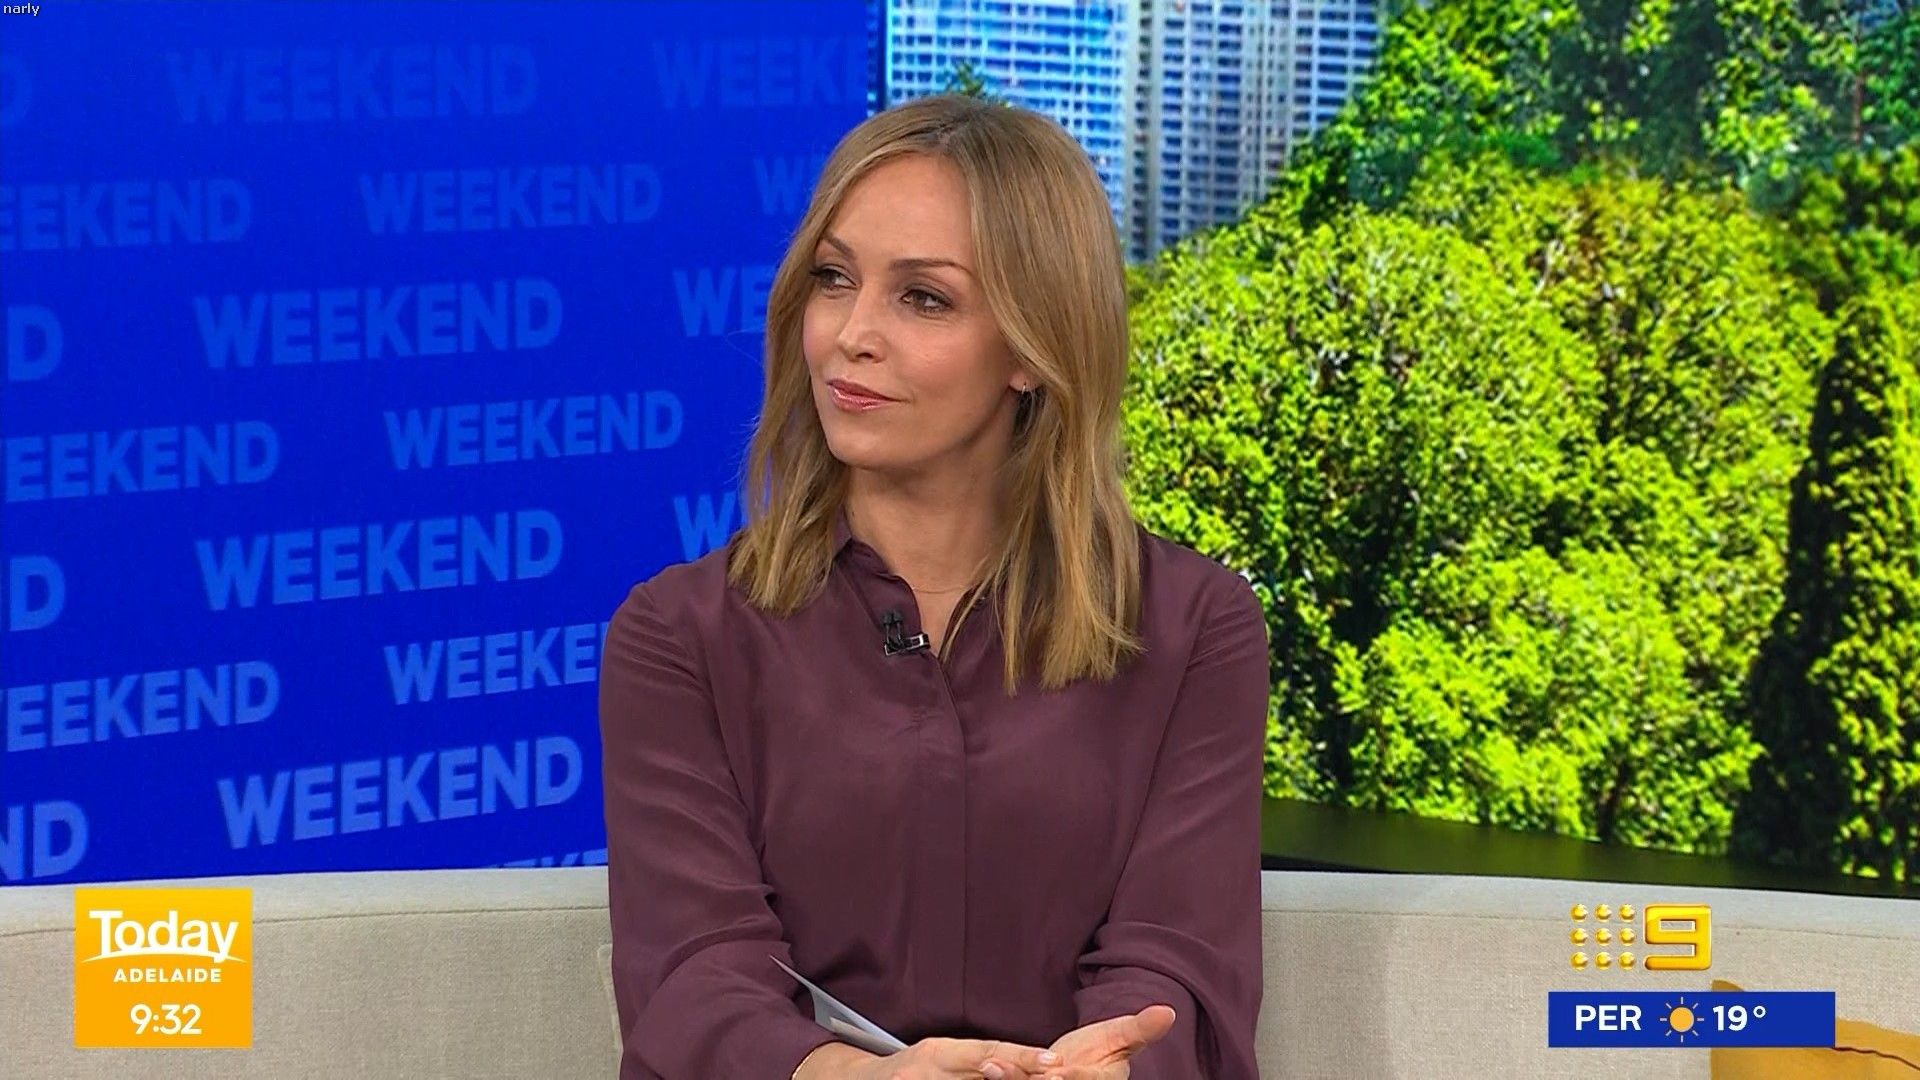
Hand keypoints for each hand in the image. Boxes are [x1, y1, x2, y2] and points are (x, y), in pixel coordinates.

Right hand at [847, 1035, 1063, 1079]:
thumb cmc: (910, 1073)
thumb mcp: (940, 1060)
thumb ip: (976, 1063)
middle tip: (1055, 1078)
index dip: (1023, 1057)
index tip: (1054, 1061)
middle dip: (1018, 1078)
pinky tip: (989, 1078)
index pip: (988, 1050)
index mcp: (939, 1052)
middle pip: (983, 1073)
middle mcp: (927, 1071)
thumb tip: (1026, 1067)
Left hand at [992, 1005, 1176, 1079]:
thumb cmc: (1099, 1050)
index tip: (1057, 1072)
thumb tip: (1169, 1011)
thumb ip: (1141, 1028)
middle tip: (1024, 1073)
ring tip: (994, 1067)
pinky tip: (989, 1067)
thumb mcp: (1121, 1037)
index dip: (1074, 1078)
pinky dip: (1004, 1077)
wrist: (1070, 1066)